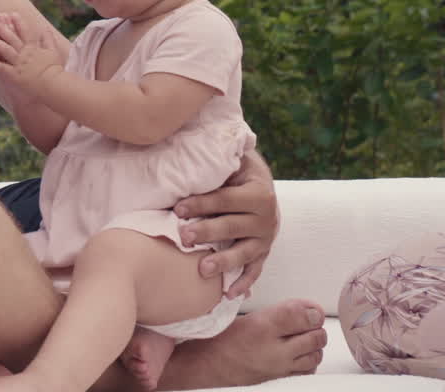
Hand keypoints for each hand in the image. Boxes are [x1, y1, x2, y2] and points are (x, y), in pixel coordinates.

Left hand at [0, 12, 65, 98]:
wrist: (53, 85)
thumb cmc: (54, 70)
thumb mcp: (53, 52)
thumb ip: (48, 39)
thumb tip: (45, 28)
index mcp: (33, 48)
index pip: (25, 32)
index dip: (18, 22)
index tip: (11, 13)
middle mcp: (24, 54)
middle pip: (12, 38)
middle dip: (2, 29)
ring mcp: (18, 64)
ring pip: (4, 50)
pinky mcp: (14, 75)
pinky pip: (1, 67)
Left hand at [174, 150, 278, 298]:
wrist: (261, 183)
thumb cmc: (237, 170)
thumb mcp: (234, 160)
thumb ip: (219, 158)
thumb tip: (193, 149)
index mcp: (259, 192)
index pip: (226, 199)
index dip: (202, 203)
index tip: (177, 209)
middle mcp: (267, 218)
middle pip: (232, 227)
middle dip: (207, 232)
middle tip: (183, 237)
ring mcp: (266, 239)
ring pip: (244, 253)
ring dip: (223, 262)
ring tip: (202, 269)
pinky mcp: (263, 254)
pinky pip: (254, 272)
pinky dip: (243, 283)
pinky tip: (228, 294)